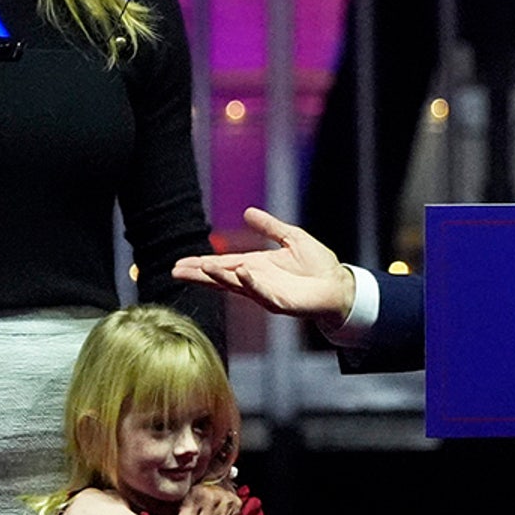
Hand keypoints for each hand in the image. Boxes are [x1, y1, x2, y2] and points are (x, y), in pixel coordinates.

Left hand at [57, 488, 143, 514]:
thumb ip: (110, 495)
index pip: (83, 497)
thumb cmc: (120, 512)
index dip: (84, 507)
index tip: (87, 513)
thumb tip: (109, 496)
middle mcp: (81, 496)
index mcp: (92, 490)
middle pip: (72, 504)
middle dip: (76, 512)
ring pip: (65, 512)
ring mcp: (73, 506)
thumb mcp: (118, 498)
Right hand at [173, 207, 356, 326]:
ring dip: (220, 277)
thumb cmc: (317, 265)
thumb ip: (269, 227)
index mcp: (256, 266)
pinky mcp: (281, 302)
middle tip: (177, 271)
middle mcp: (256, 280)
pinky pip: (263, 292)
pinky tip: (240, 274)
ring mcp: (266, 292)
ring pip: (238, 285)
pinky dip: (251, 283)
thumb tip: (248, 212)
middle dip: (200, 274)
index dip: (202, 263)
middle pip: (222, 277)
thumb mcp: (291, 237)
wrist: (338, 285)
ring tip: (201, 268)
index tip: (180, 263)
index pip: (223, 264)